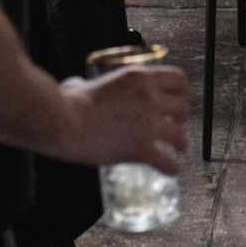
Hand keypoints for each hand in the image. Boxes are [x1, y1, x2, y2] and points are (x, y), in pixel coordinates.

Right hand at [58, 62, 188, 169]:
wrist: (62, 121)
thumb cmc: (67, 103)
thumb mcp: (83, 83)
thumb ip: (88, 84)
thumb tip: (78, 87)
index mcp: (138, 78)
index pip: (177, 79)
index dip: (180, 92)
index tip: (176, 100)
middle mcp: (149, 98)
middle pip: (183, 107)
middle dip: (180, 118)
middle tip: (174, 124)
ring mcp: (147, 124)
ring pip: (180, 135)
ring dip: (180, 142)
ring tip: (178, 147)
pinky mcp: (140, 148)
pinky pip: (167, 162)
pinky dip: (170, 168)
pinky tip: (169, 169)